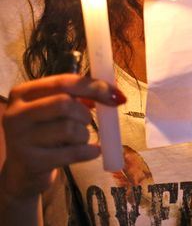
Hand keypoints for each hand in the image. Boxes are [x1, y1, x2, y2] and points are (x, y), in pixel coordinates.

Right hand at [0, 74, 124, 198]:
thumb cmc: (45, 131)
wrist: (23, 168)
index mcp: (23, 92)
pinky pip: (73, 153)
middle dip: (85, 114)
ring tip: (78, 139)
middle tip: (88, 122)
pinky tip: (92, 151)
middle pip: (64, 103)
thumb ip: (82, 96)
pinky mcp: (31, 162)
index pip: (64, 81)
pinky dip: (89, 151)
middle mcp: (16, 113)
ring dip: (84, 135)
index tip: (117, 95)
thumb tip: (115, 93)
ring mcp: (20, 139)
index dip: (95, 87)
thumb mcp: (56, 108)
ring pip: (70, 129)